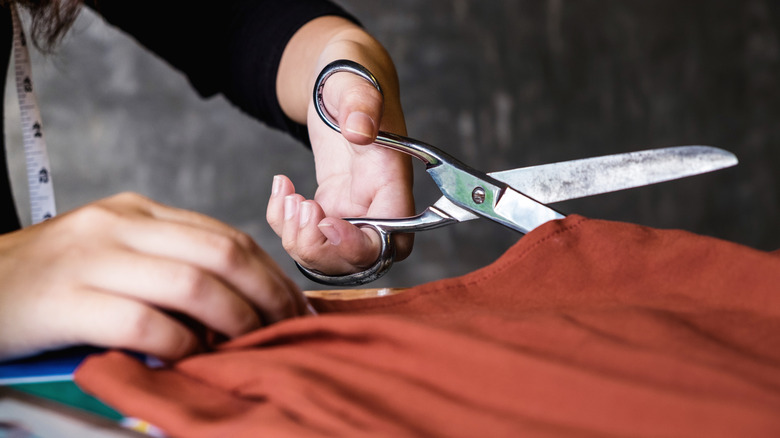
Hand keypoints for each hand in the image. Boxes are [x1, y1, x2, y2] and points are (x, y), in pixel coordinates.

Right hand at [0, 193, 309, 361]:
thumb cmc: (52, 282)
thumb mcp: (114, 256)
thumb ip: (168, 267)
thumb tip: (238, 304)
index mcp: (138, 212)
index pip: (224, 234)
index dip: (270, 272)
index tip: (295, 305)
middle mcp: (121, 226)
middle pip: (221, 252)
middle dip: (268, 294)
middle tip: (289, 329)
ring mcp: (92, 259)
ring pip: (192, 283)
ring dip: (234, 320)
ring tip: (249, 347)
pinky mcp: (64, 300)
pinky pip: (143, 323)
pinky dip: (179, 344)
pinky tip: (191, 357)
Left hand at [269, 17, 414, 275]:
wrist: (336, 76)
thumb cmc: (352, 75)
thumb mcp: (352, 81)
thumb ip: (360, 103)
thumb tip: (359, 129)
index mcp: (392, 179)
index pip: (392, 238)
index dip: (358, 245)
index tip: (325, 221)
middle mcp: (378, 202)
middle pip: (361, 260)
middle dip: (321, 250)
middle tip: (298, 211)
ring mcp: (354, 208)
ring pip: (332, 256)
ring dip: (299, 240)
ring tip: (286, 197)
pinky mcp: (332, 206)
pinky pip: (310, 236)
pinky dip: (285, 223)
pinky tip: (281, 189)